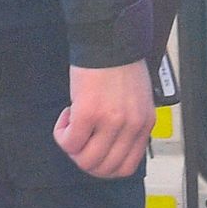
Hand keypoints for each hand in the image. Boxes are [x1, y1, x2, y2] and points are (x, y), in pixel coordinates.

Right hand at [55, 60, 155, 178]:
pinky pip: (69, 142)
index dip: (104, 167)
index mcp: (144, 124)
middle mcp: (131, 126)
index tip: (93, 151)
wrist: (108, 39)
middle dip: (84, 159)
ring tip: (72, 124)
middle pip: (103, 169)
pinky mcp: (88, 113)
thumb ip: (129, 125)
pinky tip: (66, 115)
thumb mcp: (137, 100)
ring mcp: (111, 121)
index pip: (126, 167)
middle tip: (78, 139)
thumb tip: (110, 147)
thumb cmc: (120, 65)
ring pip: (85, 160)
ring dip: (72, 148)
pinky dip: (62, 133)